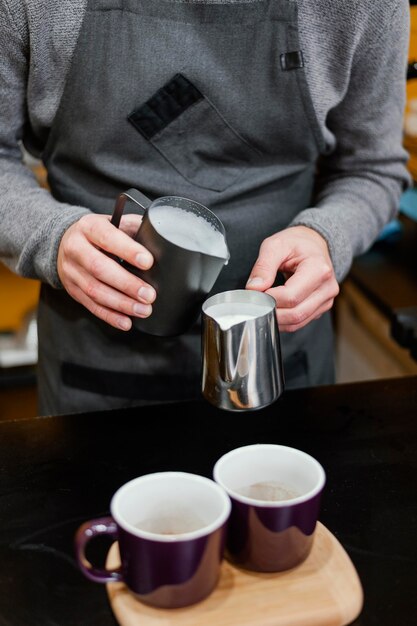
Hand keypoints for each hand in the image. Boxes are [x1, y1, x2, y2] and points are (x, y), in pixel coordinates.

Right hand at [57, 213, 155, 330]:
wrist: (64, 243)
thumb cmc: (97, 233)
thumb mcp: (112, 222)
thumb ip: (132, 228)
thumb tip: (160, 239)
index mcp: (88, 227)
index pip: (107, 237)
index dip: (128, 250)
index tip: (148, 262)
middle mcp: (76, 248)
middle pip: (99, 268)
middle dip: (127, 284)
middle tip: (149, 295)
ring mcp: (72, 271)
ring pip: (95, 291)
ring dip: (121, 304)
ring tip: (143, 310)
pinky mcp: (73, 290)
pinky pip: (91, 305)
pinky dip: (110, 316)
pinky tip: (126, 321)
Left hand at [246, 226, 338, 331]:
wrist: (314, 243)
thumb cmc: (296, 243)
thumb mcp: (275, 245)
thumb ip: (263, 266)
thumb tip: (254, 289)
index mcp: (319, 269)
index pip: (291, 296)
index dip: (269, 299)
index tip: (255, 293)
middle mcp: (327, 288)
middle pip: (295, 313)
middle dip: (271, 311)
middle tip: (255, 302)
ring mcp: (326, 300)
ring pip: (297, 322)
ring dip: (276, 319)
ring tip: (263, 305)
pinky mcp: (321, 308)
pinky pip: (300, 322)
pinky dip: (283, 320)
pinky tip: (274, 309)